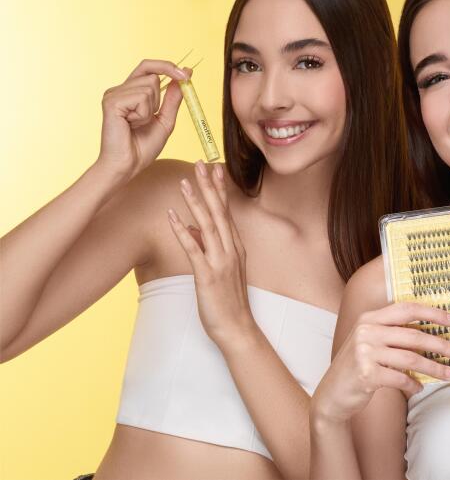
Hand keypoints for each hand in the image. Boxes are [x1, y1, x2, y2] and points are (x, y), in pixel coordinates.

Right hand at [97, 59, 189, 180]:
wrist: (128, 165)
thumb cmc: (143, 147)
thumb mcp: (165, 119)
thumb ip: (173, 98)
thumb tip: (185, 74)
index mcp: (130, 92)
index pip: (148, 66)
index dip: (167, 66)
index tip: (186, 74)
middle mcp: (120, 89)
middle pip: (153, 75)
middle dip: (159, 98)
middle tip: (148, 119)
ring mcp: (113, 94)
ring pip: (150, 86)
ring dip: (151, 109)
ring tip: (137, 124)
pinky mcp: (111, 101)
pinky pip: (141, 97)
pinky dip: (143, 114)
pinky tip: (131, 125)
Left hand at [167, 160, 258, 347]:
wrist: (236, 328)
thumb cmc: (227, 301)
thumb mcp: (219, 270)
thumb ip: (207, 246)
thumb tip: (191, 228)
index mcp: (234, 247)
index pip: (226, 211)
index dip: (219, 189)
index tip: (214, 168)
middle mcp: (230, 250)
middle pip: (219, 212)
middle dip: (209, 187)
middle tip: (202, 163)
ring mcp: (221, 262)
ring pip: (208, 225)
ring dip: (196, 202)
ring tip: (185, 182)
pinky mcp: (208, 275)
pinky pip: (194, 249)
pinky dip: (183, 231)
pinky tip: (172, 217)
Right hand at [311, 303, 449, 424]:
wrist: (332, 394)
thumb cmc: (358, 367)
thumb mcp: (371, 342)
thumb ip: (393, 334)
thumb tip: (432, 334)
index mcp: (370, 318)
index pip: (407, 309)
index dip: (432, 313)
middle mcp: (366, 331)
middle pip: (414, 335)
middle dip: (442, 345)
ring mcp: (364, 352)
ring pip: (411, 358)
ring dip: (434, 368)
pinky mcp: (366, 374)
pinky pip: (400, 378)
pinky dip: (413, 384)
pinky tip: (419, 388)